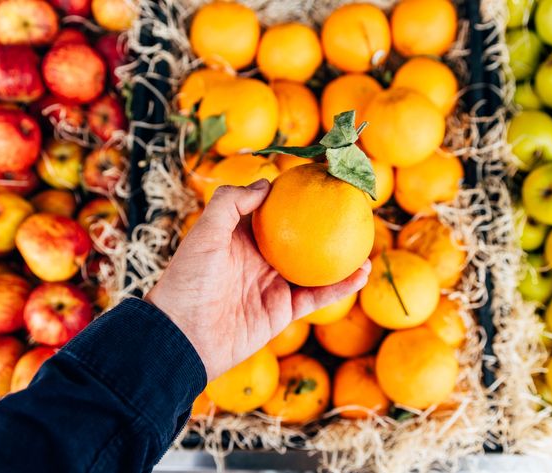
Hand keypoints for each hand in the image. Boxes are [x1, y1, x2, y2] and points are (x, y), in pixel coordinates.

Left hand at [145, 180, 370, 379]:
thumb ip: (230, 203)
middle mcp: (260, 258)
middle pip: (301, 236)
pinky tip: (363, 273)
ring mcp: (274, 285)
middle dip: (325, 223)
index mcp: (241, 237)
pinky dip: (341, 286)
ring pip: (316, 267)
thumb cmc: (189, 281)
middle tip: (353, 204)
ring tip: (367, 241)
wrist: (184, 337)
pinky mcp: (284, 311)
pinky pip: (318, 296)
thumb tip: (267, 184)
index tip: (320, 176)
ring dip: (342, 257)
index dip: (294, 193)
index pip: (273, 209)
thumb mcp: (204, 234)